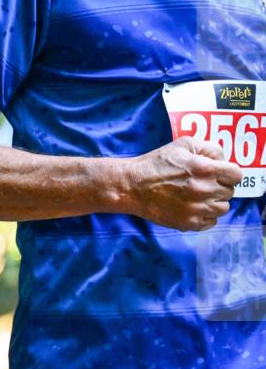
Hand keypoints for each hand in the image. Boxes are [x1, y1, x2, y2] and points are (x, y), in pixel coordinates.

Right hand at [125, 137, 241, 231]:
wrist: (132, 187)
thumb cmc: (156, 164)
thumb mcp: (183, 144)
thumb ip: (209, 148)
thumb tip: (222, 160)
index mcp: (205, 169)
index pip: (237, 175)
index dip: (229, 174)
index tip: (220, 175)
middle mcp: (204, 190)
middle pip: (230, 192)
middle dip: (219, 187)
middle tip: (204, 185)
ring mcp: (197, 209)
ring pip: (223, 208)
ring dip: (214, 203)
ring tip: (199, 198)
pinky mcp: (188, 223)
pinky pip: (211, 222)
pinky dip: (206, 216)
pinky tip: (193, 208)